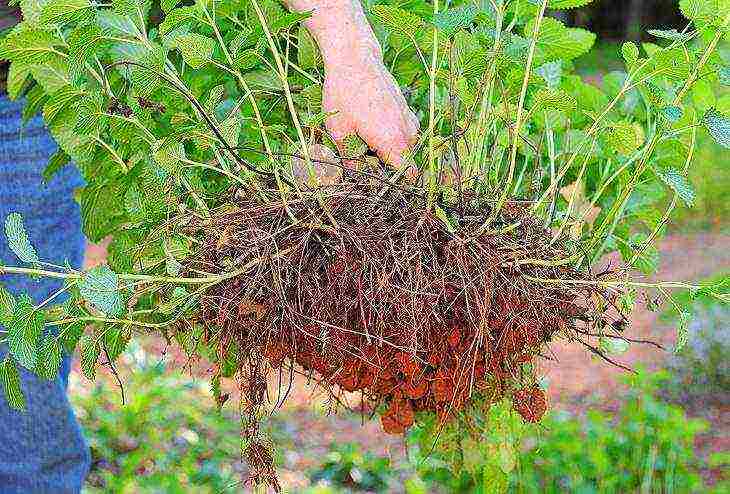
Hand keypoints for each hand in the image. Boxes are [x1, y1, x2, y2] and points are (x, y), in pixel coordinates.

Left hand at [285, 0, 418, 167]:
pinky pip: (405, 130)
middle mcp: (406, 131)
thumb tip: (354, 174)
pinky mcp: (405, 108)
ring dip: (391, 149)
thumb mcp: (339, 131)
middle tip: (364, 159)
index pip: (407, 173)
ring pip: (406, 145)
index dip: (394, 182)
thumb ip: (349, 158)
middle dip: (388, 165)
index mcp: (392, 141)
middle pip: (406, 161)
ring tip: (366, 141)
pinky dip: (393, 134)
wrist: (354, 59)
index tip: (379, 181)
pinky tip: (373, 126)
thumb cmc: (344, 94)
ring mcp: (408, 118)